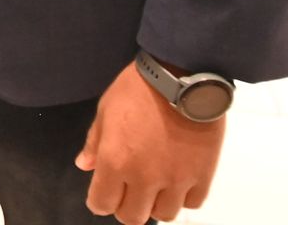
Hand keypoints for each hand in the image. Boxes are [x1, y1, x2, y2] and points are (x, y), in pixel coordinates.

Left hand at [76, 60, 224, 222]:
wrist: (182, 77)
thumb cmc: (138, 89)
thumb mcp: (106, 109)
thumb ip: (95, 143)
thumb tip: (85, 165)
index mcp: (115, 161)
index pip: (101, 204)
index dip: (100, 201)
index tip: (104, 193)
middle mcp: (144, 178)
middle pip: (133, 217)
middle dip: (127, 206)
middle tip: (130, 190)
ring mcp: (176, 180)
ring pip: (164, 214)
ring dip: (156, 203)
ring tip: (156, 185)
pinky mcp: (202, 176)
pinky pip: (192, 203)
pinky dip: (184, 196)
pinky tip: (179, 180)